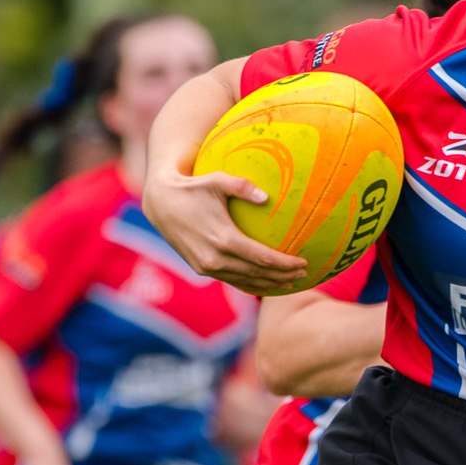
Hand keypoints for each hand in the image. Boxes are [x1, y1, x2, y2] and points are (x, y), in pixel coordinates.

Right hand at [142, 168, 308, 293]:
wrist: (161, 204)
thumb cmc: (193, 187)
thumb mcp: (217, 180)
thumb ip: (243, 186)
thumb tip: (267, 197)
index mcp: (224, 239)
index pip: (263, 258)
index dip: (285, 263)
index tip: (304, 262)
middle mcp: (215, 258)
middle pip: (258, 274)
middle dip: (283, 276)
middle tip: (304, 274)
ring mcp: (207, 267)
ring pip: (245, 282)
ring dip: (269, 284)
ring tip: (291, 282)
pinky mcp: (201, 269)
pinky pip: (232, 281)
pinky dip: (251, 284)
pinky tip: (266, 283)